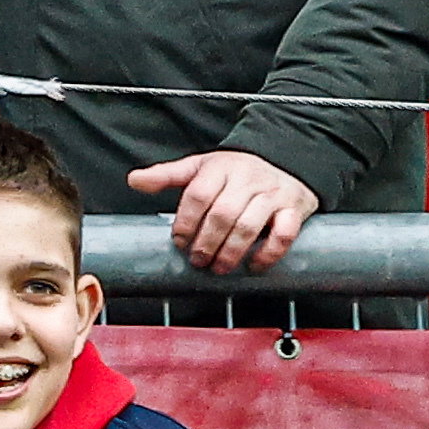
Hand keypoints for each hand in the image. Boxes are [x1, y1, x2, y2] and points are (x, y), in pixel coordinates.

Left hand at [127, 148, 324, 276]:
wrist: (286, 162)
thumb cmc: (236, 171)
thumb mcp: (200, 167)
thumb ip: (167, 175)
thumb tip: (134, 180)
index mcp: (220, 167)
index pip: (198, 195)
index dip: (185, 221)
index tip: (178, 241)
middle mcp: (247, 179)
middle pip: (222, 213)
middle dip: (206, 241)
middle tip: (197, 260)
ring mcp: (273, 194)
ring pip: (250, 225)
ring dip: (231, 251)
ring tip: (218, 267)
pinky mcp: (295, 209)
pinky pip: (284, 234)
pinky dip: (269, 253)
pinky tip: (254, 265)